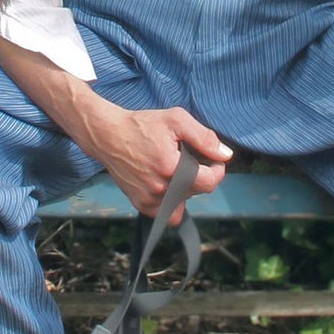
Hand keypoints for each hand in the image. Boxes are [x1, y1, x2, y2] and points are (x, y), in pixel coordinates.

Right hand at [83, 104, 230, 222]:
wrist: (108, 135)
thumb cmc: (142, 125)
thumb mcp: (176, 120)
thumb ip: (204, 138)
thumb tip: (225, 155)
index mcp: (173, 168)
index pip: (210, 182)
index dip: (217, 170)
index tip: (214, 161)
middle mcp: (161, 188)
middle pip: (198, 191)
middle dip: (200, 176)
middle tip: (190, 159)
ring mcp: (150, 199)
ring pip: (184, 203)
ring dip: (186, 190)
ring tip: (174, 171)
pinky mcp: (141, 204)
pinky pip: (167, 213)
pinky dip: (171, 202)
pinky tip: (166, 183)